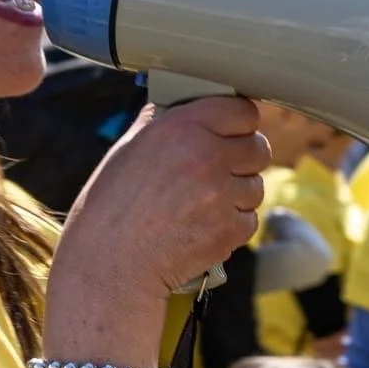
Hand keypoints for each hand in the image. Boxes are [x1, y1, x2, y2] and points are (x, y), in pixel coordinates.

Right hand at [54, 97, 269, 308]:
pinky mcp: (229, 229)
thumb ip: (162, 122)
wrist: (110, 263)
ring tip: (202, 205)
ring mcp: (221, 194)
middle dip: (243, 159)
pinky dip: (232, 226)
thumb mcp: (128, 148)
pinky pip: (249, 220)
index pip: (244, 111)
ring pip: (256, 186)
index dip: (240, 123)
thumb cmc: (111, 206)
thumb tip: (178, 104)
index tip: (234, 132)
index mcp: (181, 126)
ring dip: (238, 195)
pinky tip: (202, 227)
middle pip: (259, 147)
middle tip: (221, 171)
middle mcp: (206, 156)